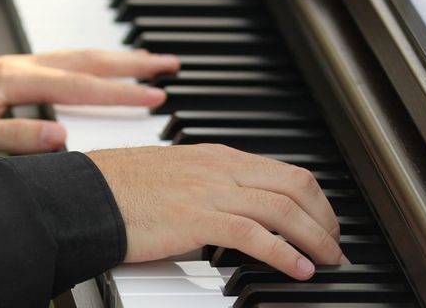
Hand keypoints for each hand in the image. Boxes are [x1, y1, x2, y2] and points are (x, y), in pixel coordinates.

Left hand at [0, 50, 178, 158]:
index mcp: (12, 77)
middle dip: (133, 62)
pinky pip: (65, 63)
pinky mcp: (12, 75)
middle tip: (170, 63)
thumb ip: (9, 137)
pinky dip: (94, 64)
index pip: (81, 85)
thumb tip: (60, 137)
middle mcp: (19, 65)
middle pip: (89, 58)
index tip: (156, 96)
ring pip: (80, 56)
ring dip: (117, 58)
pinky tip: (100, 70)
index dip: (121, 92)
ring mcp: (16, 67)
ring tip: (147, 61)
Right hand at [87, 144, 345, 279]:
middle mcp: (224, 168)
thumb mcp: (183, 174)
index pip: (287, 172)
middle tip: (336, 244)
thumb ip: (216, 184)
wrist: (90, 192)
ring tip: (329, 259)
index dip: (316, 199)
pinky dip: (283, 252)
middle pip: (296, 186)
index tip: (325, 221)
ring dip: (315, 236)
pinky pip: (254, 233)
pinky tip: (299, 269)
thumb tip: (243, 206)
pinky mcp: (197, 217)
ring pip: (283, 208)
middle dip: (325, 217)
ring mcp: (212, 190)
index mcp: (223, 157)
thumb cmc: (129, 186)